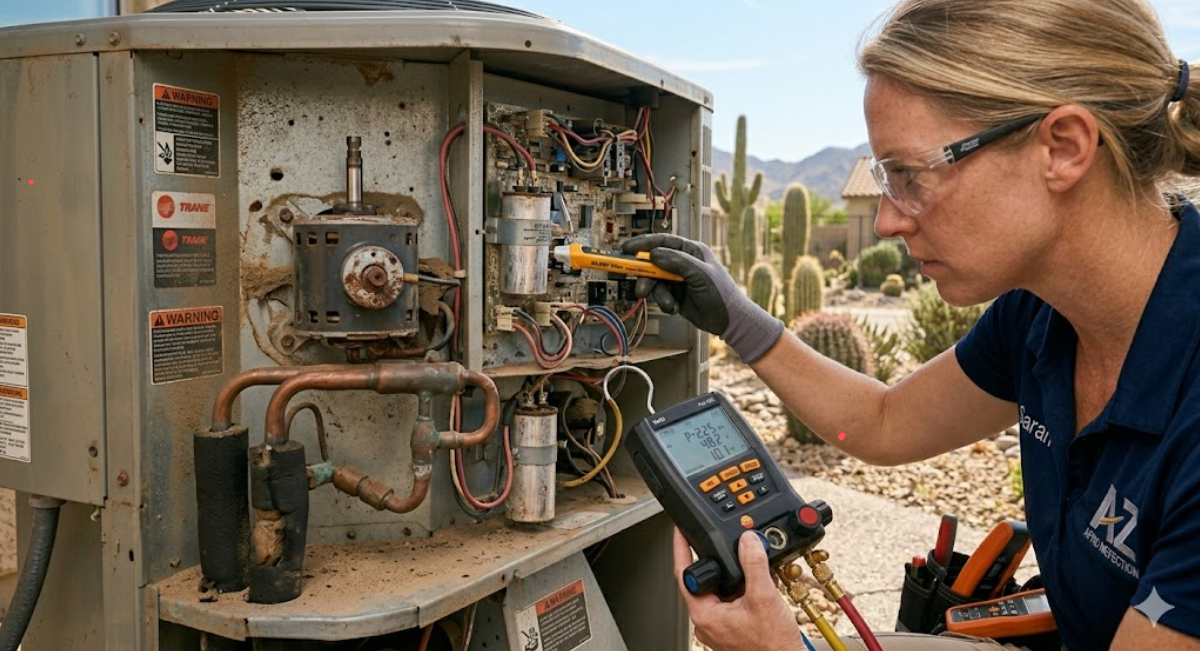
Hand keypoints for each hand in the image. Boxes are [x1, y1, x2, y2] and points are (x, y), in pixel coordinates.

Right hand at [622, 234, 782, 362]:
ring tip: (670, 305)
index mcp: (691, 251)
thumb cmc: (722, 294)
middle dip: (647, 277)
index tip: (626, 248)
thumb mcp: (700, 275)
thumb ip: (677, 262)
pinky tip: (676, 309)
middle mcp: (683, 262)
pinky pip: (660, 295)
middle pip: (654, 263)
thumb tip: (654, 254)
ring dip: (659, 295)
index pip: (663, 241)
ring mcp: (678, 278)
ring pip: (655, 282)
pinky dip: (665, 303)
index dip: (643, 244)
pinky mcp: (676, 294)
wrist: (730, 321)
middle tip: (642, 290)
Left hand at [672, 528, 804, 650]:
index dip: (681, 548)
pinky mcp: (731, 629)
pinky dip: (741, 588)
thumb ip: (754, 565)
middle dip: (712, 559)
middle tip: (716, 538)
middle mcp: (707, 622)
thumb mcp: (764, 597)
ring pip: (719, 591)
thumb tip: (748, 540)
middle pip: (702, 580)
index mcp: (705, 614)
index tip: (680, 530)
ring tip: (745, 559)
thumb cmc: (772, 646)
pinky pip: (730, 601)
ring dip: (731, 574)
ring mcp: (719, 627)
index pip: (684, 573)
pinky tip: (756, 582)